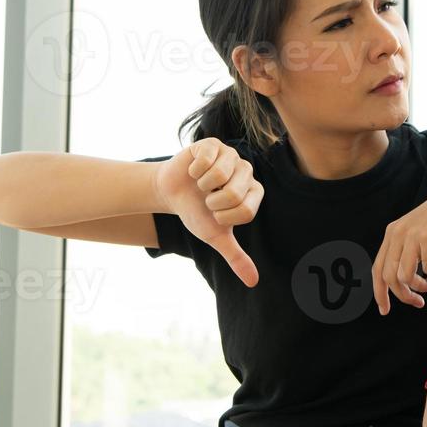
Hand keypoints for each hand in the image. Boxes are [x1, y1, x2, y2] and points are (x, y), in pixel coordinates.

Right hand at [154, 137, 261, 286]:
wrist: (172, 193)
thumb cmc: (197, 213)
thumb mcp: (216, 236)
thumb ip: (236, 256)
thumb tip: (253, 282)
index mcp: (254, 192)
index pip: (246, 210)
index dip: (225, 217)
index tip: (216, 214)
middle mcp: (247, 171)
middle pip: (235, 193)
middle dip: (213, 202)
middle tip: (207, 198)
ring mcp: (231, 155)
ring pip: (220, 175)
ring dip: (203, 185)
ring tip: (201, 184)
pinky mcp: (213, 144)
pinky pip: (206, 160)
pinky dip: (194, 171)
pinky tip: (194, 171)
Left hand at [371, 175, 426, 314]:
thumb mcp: (418, 231)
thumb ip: (408, 250)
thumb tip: (404, 282)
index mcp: (392, 233)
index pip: (377, 270)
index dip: (380, 293)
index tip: (385, 310)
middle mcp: (397, 234)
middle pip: (389, 279)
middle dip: (404, 296)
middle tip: (420, 302)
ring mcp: (412, 236)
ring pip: (406, 278)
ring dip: (423, 286)